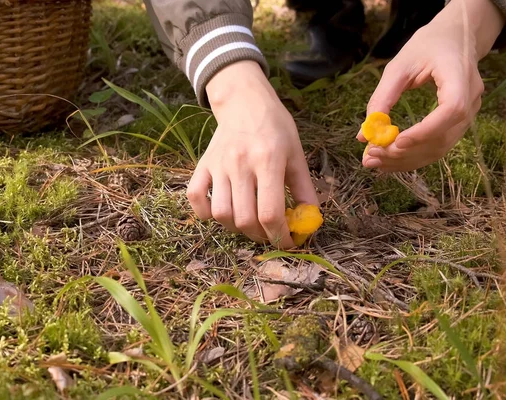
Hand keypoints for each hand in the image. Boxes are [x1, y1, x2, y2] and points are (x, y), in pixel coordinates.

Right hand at [187, 61, 317, 247]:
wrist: (245, 102)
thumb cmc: (275, 128)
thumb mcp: (296, 155)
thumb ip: (304, 189)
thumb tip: (311, 222)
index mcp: (268, 160)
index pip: (270, 213)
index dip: (280, 237)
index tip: (288, 243)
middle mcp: (240, 163)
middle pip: (244, 218)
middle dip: (261, 236)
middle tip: (270, 233)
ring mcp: (218, 164)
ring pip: (220, 214)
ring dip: (236, 228)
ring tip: (249, 223)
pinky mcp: (203, 164)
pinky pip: (195, 197)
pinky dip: (205, 213)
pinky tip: (221, 211)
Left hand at [359, 0, 504, 171]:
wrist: (454, 37)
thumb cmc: (427, 46)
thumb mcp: (398, 66)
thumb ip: (382, 98)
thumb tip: (364, 134)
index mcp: (460, 75)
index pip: (451, 109)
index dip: (425, 130)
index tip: (397, 142)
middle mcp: (471, 98)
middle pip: (443, 137)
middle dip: (405, 152)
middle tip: (372, 157)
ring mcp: (470, 113)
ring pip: (440, 148)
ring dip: (406, 160)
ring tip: (375, 162)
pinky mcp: (460, 123)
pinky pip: (438, 146)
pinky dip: (413, 156)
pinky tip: (389, 160)